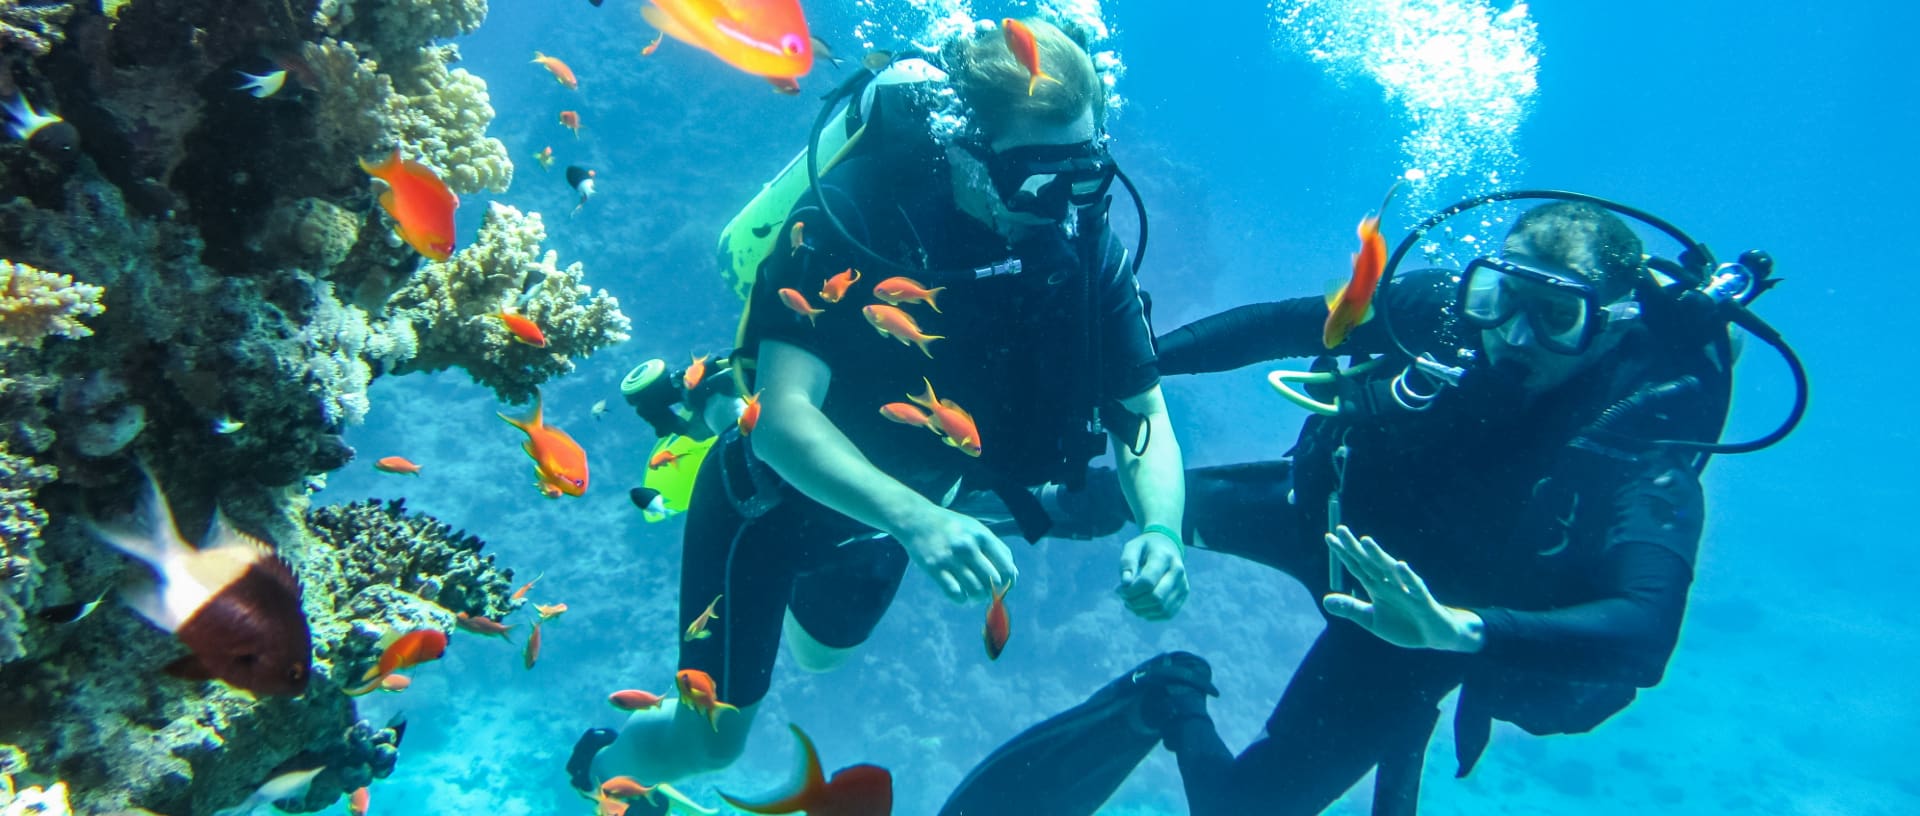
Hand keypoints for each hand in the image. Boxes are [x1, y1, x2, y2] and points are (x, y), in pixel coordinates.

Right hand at [893, 506, 1017, 604]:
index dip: (1009, 582)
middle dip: (994, 591)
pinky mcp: (934, 568)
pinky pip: (955, 593)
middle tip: (989, 592)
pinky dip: (961, 599)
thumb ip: (997, 549)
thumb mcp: (976, 529)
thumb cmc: (952, 526)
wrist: (916, 519)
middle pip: (992, 581)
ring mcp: (950, 558)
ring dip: (978, 597)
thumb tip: (1013, 575)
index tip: (1005, 587)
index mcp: (981, 535)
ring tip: (975, 595)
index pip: (1006, 566)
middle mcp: (967, 546)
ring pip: (975, 590)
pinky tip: (960, 594)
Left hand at [1116, 529, 1187, 620]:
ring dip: (1141, 610)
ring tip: (1129, 603)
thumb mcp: (1133, 547)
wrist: (1167, 546)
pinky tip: (1140, 607)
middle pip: (1156, 597)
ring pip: (1162, 608)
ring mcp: (1183, 584)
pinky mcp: (1183, 595)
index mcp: (1164, 557)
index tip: (1118, 589)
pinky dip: (1150, 615)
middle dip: (1135, 602)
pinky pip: (1167, 613)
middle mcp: (1178, 571)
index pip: (1148, 581)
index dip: (1130, 591)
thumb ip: (1127, 563)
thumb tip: (1126, 584)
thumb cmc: (1146, 548)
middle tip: (1123, 597)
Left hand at [1322, 526, 1482, 651]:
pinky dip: (1407, 577)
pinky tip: (1399, 566)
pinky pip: (1415, 586)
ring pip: (1390, 569)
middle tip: (1341, 529)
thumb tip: (1324, 600)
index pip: (1357, 566)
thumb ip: (1351, 608)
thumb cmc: (1404, 625)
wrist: (1435, 637)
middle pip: (1370, 562)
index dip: (1343, 552)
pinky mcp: (1423, 600)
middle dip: (1355, 547)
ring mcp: (1406, 590)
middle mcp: (1390, 583)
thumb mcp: (1372, 619)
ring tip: (1366, 541)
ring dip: (1378, 555)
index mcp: (1377, 586)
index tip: (1329, 537)